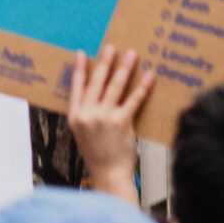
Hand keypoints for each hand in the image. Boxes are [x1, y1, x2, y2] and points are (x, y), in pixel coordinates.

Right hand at [68, 43, 152, 205]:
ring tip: (131, 55)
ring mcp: (104, 117)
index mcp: (75, 115)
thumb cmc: (97, 155)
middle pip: (97, 82)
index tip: (82, 53)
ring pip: (115, 86)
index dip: (80, 68)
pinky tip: (148, 76)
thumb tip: (93, 92)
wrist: (108, 175)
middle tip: (111, 47)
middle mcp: (87, 114)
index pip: (76, 86)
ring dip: (124, 68)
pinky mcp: (121, 122)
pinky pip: (133, 100)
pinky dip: (142, 86)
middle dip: (105, 62)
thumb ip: (85, 113)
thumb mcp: (81, 133)